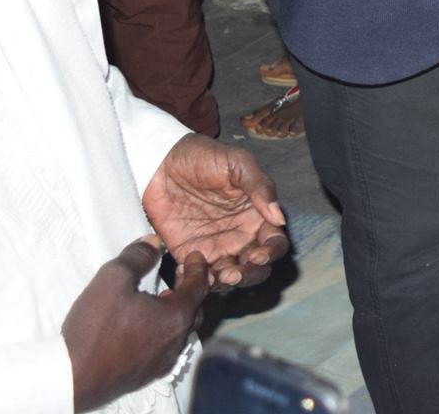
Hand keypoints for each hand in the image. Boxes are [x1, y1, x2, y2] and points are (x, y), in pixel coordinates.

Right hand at [62, 238, 208, 412]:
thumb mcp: (113, 280)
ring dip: (175, 311)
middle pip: (194, 310)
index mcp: (176, 317)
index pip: (198, 286)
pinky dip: (162, 331)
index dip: (198, 268)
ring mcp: (162, 362)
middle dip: (190, 290)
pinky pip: (164, 348)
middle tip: (179, 275)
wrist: (72, 379)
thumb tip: (154, 243)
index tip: (194, 256)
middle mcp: (176, 341)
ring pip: (179, 331)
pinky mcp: (145, 375)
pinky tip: (145, 326)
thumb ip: (137, 258)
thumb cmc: (95, 327)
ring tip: (161, 298)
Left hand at [141, 134, 288, 290]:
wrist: (159, 160)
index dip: (271, 253)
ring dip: (226, 283)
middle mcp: (240, 235)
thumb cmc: (203, 156)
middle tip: (234, 273)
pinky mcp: (188, 253)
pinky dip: (198, 282)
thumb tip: (279, 218)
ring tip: (215, 276)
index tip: (258, 254)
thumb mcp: (237, 163)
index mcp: (257, 215)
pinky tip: (190, 273)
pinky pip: (198, 276)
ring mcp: (215, 246)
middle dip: (250, 275)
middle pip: (257, 267)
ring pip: (230, 277)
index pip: (275, 243)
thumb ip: (260, 187)